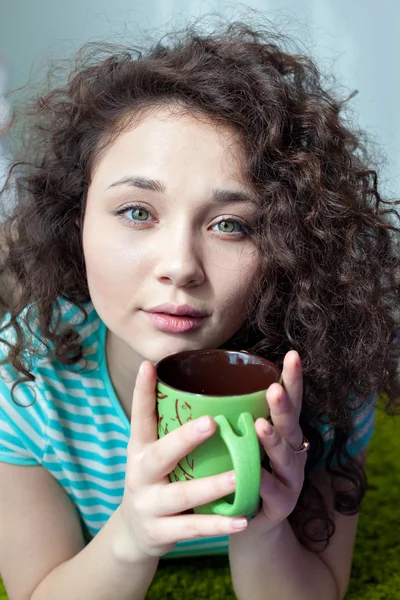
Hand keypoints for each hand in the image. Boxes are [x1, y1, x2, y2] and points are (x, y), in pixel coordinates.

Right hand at [117, 361, 248, 560]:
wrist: (133, 533)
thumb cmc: (155, 480)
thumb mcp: (152, 454)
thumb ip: (170, 429)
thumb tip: (201, 390)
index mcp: (139, 449)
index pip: (139, 417)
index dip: (142, 392)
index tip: (149, 365)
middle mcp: (139, 474)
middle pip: (160, 455)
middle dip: (184, 439)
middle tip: (211, 423)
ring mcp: (148, 505)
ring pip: (181, 496)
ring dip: (210, 487)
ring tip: (237, 477)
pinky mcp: (160, 532)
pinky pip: (192, 528)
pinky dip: (218, 526)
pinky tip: (243, 520)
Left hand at [247, 350, 306, 534]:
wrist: (247, 522)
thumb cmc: (240, 470)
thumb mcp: (240, 441)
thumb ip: (231, 414)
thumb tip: (202, 378)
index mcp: (281, 430)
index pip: (288, 399)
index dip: (292, 378)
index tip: (292, 354)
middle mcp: (292, 450)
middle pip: (290, 423)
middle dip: (283, 405)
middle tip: (274, 389)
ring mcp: (290, 477)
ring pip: (284, 456)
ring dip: (273, 441)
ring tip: (261, 426)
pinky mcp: (282, 504)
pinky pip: (272, 491)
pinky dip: (265, 483)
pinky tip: (257, 476)